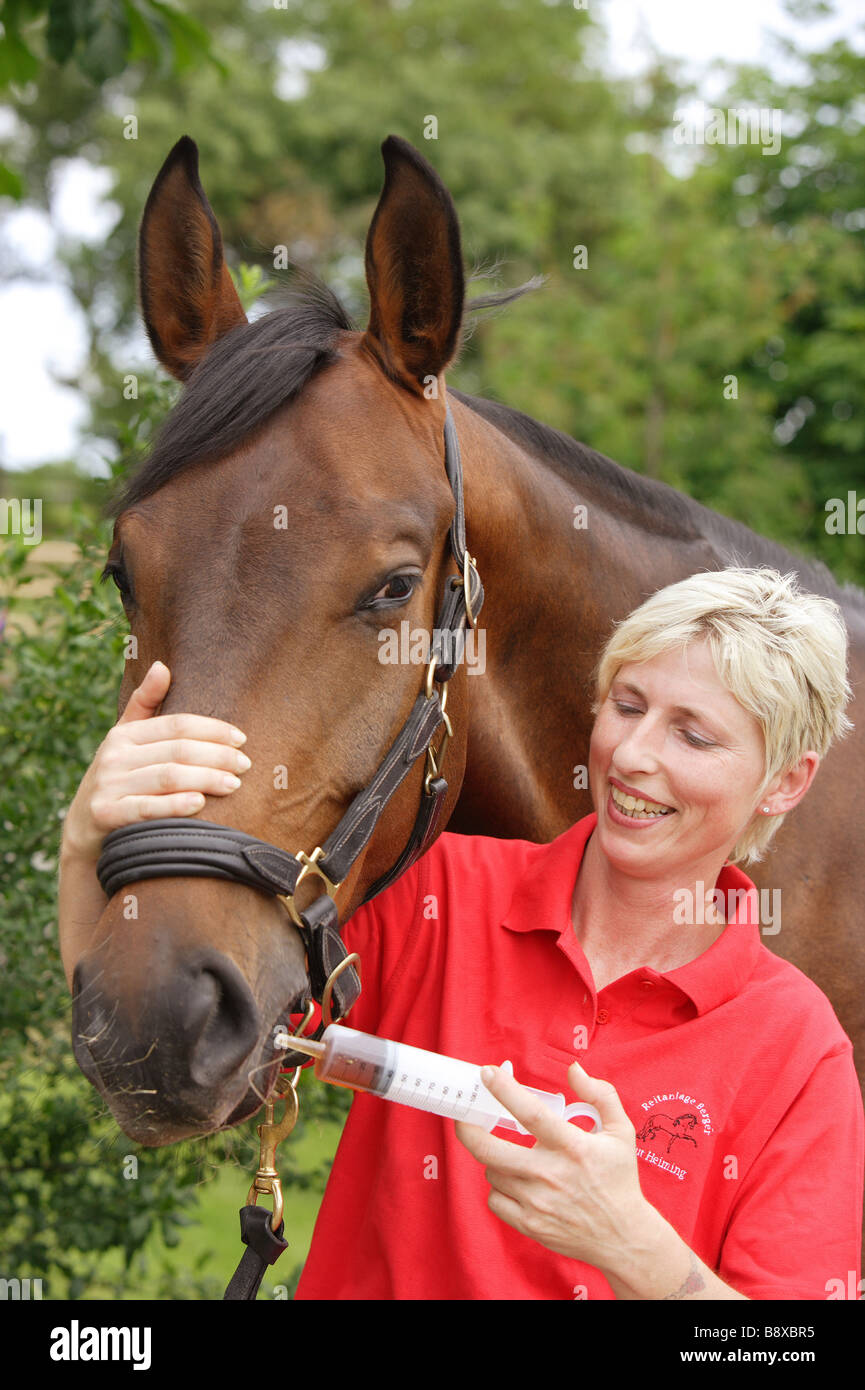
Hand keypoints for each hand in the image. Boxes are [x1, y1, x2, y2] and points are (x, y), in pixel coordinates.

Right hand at [61, 660, 249, 859]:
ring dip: (205, 779)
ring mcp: (109, 785)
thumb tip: (162, 666)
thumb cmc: (117, 780)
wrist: (84, 830)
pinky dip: (174, 805)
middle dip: (216, 756)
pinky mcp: (105, 814)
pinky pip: (146, 808)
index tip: (241, 738)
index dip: (212, 729)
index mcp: (124, 735)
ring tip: (234, 784)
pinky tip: (200, 804)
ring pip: (167, 777)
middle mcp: (114, 756)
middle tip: (245, 764)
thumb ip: (145, 704)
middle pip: (177, 751)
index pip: (177, 725)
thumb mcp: (125, 740)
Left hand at [455, 1060, 651, 1268]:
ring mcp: (537, 1202)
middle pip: (490, 1149)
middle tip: (464, 1114)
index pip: (532, 1114)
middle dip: (468, 1128)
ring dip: (495, 1157)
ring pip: (492, 1171)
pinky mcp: (529, 1224)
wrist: (622, 1237)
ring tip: (513, 1155)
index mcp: (573, 1147)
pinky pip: (494, 1199)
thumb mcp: (621, 1132)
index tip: (488, 1073)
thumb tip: (573, 1070)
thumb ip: (600, 1094)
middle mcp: (551, 1174)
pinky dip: (499, 1187)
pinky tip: (517, 1181)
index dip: (506, 1091)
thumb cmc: (619, 1179)